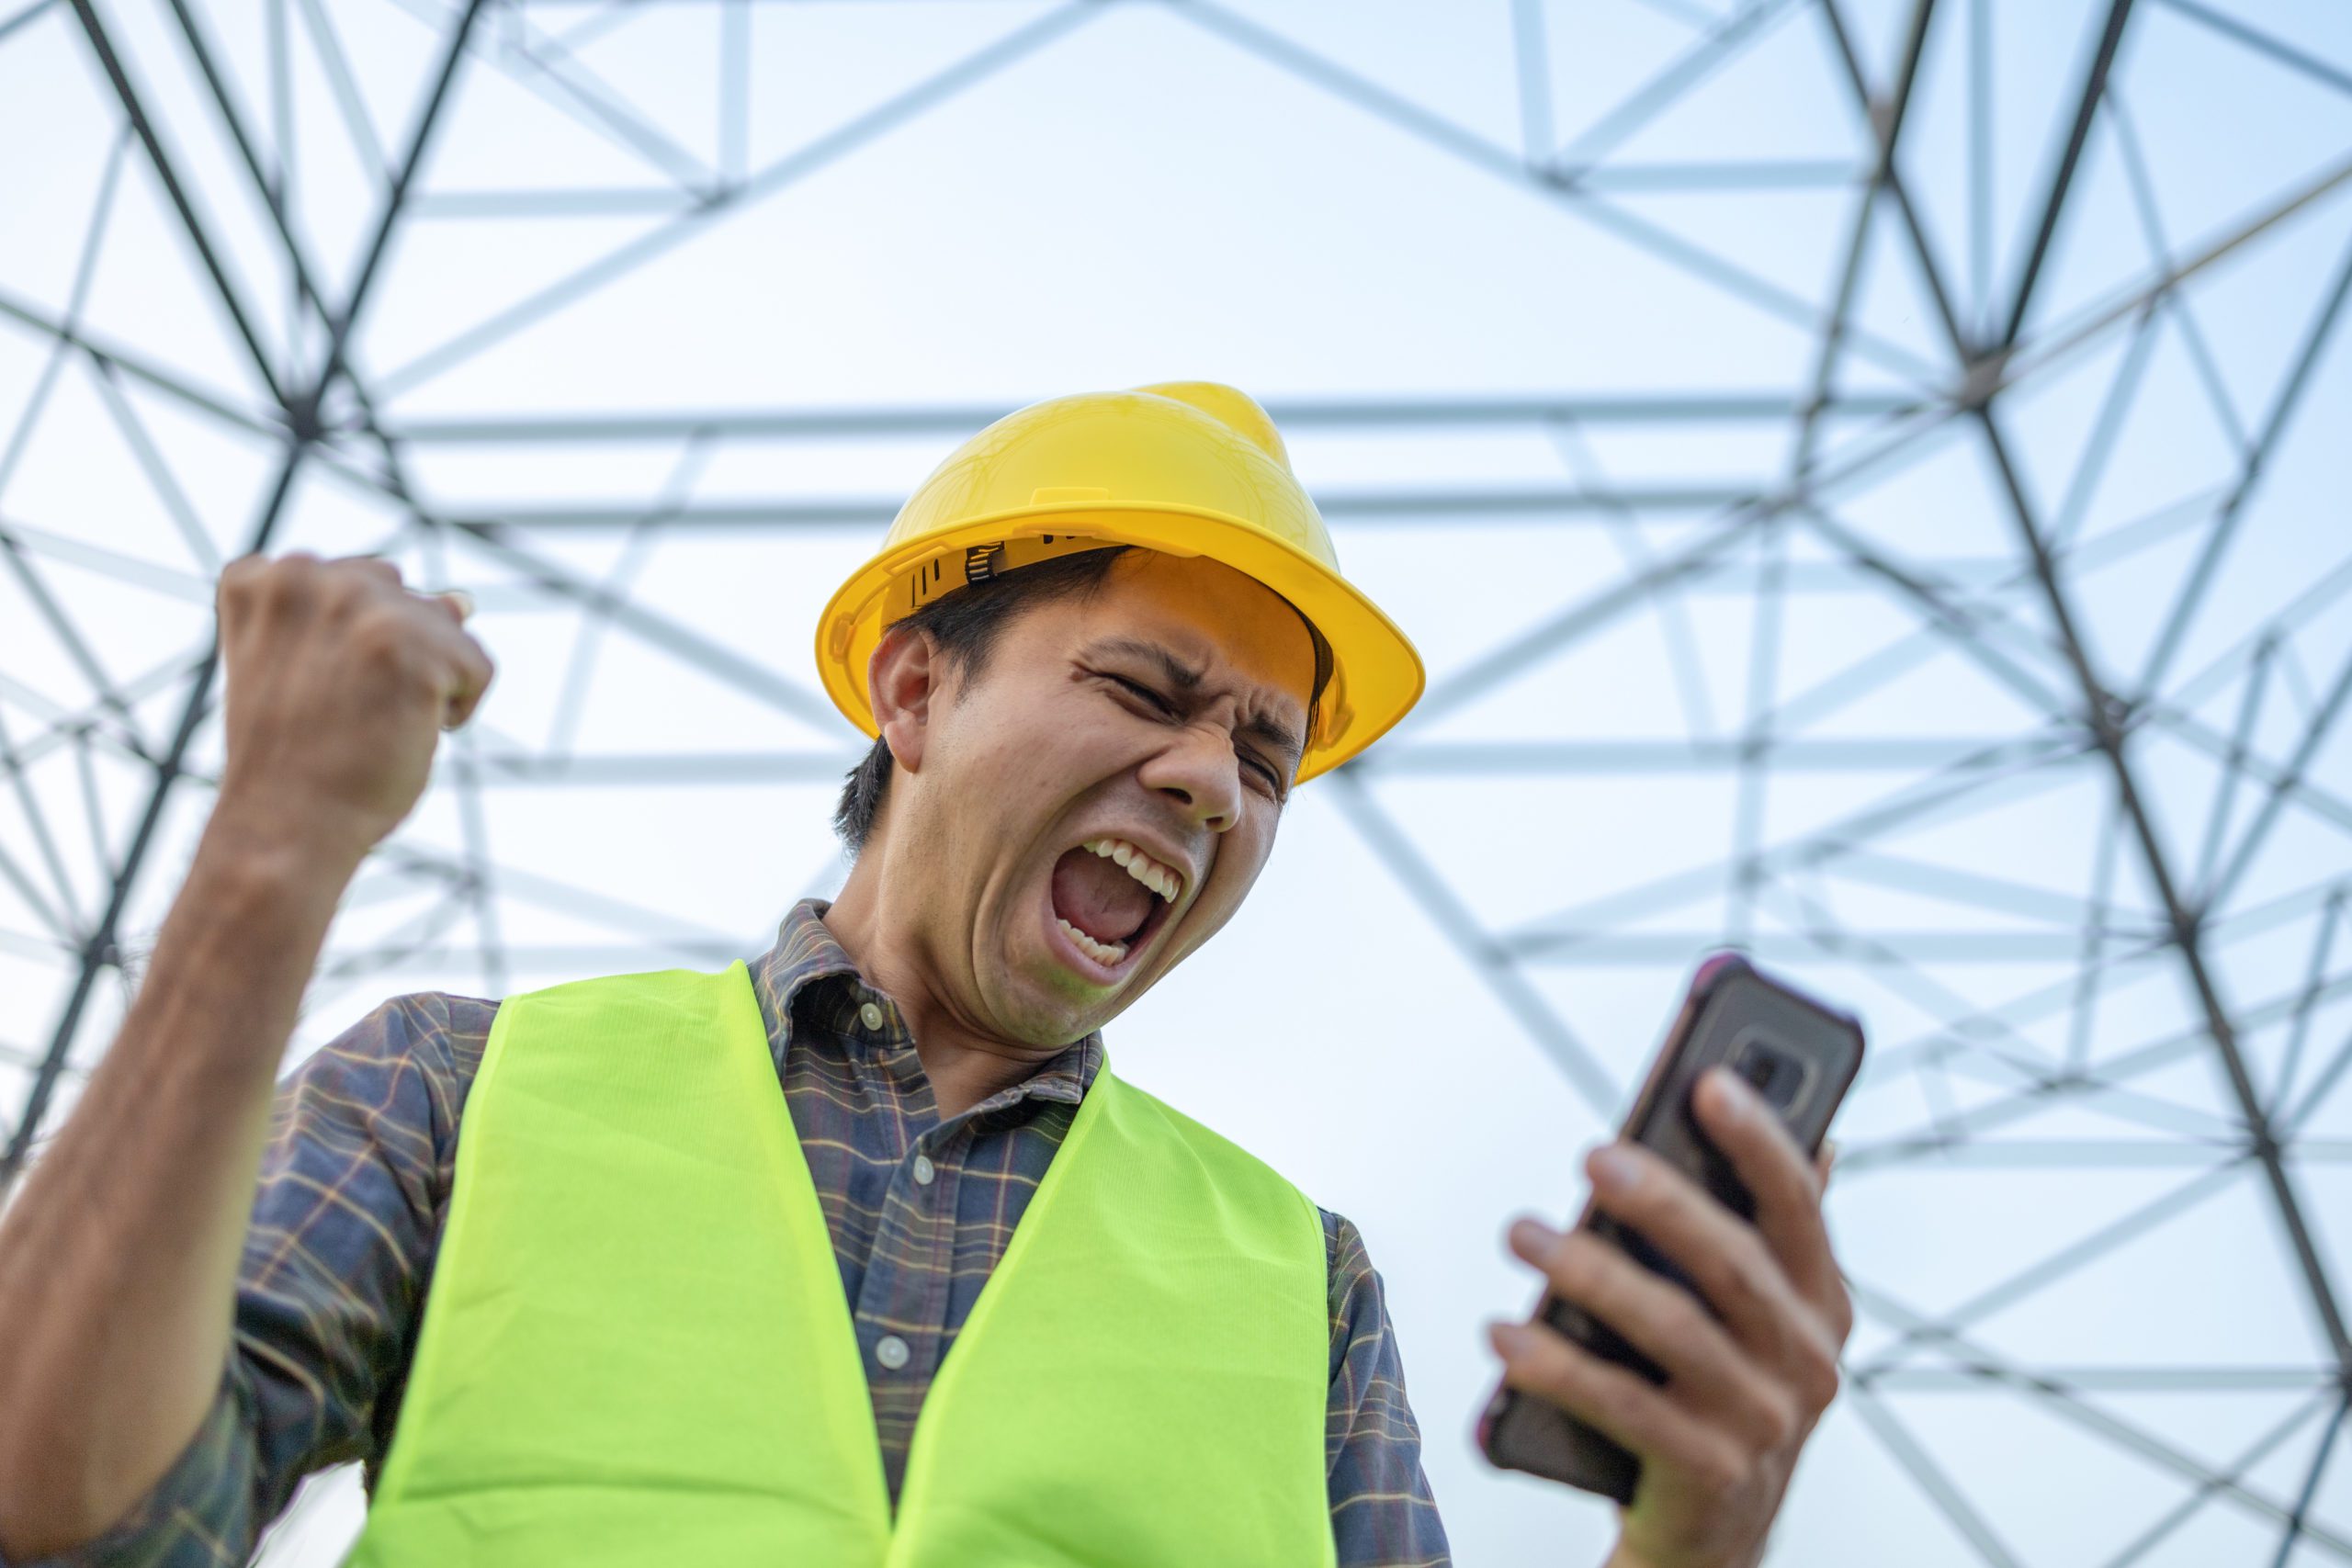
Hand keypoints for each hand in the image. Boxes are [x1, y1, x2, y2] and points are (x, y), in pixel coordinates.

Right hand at [212, 552, 492, 867]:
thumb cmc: (298, 760)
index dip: (354, 652)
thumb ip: (369, 618)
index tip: (312, 695)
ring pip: (445, 628)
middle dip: (398, 660)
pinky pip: (477, 666)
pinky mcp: (406, 642)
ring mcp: (355, 604)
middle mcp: (302, 573)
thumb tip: (465, 601)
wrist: (284, 827)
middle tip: (343, 713)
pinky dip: (458, 710)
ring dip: (429, 683)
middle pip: (405, 600)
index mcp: (264, 577)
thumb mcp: (314, 667)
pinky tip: (407, 734)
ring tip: (373, 722)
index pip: (361, 586)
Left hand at [1488, 1067, 1849, 1567]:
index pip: (1798, 1207)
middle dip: (1663, 1203)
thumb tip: (1813, 1134)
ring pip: (1673, 1329)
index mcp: (1822, 1305)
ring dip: (1590, 1273)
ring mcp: (1761, 1422)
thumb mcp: (1758, 1319)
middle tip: (1593, 1157)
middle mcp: (1806, 1362)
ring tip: (1522, 1233)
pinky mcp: (1707, 1473)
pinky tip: (1506, 1335)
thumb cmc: (1721, 1396)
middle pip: (1731, 1263)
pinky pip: (1622, 1406)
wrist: (1713, 1538)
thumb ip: (1767, 1233)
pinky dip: (1558, 1366)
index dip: (1760, 1141)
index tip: (1708, 1081)